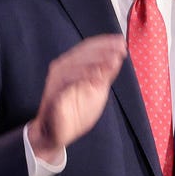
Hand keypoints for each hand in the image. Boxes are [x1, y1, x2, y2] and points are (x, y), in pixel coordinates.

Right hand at [28, 34, 125, 162]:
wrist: (57, 134)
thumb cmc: (76, 112)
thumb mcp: (97, 91)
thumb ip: (105, 74)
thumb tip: (118, 56)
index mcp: (72, 65)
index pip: (87, 47)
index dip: (104, 43)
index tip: (121, 41)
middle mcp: (62, 68)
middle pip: (82, 52)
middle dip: (103, 49)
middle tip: (120, 47)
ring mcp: (57, 80)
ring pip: (75, 63)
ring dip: (96, 60)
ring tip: (113, 59)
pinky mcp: (54, 93)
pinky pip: (68, 81)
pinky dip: (83, 76)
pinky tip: (99, 77)